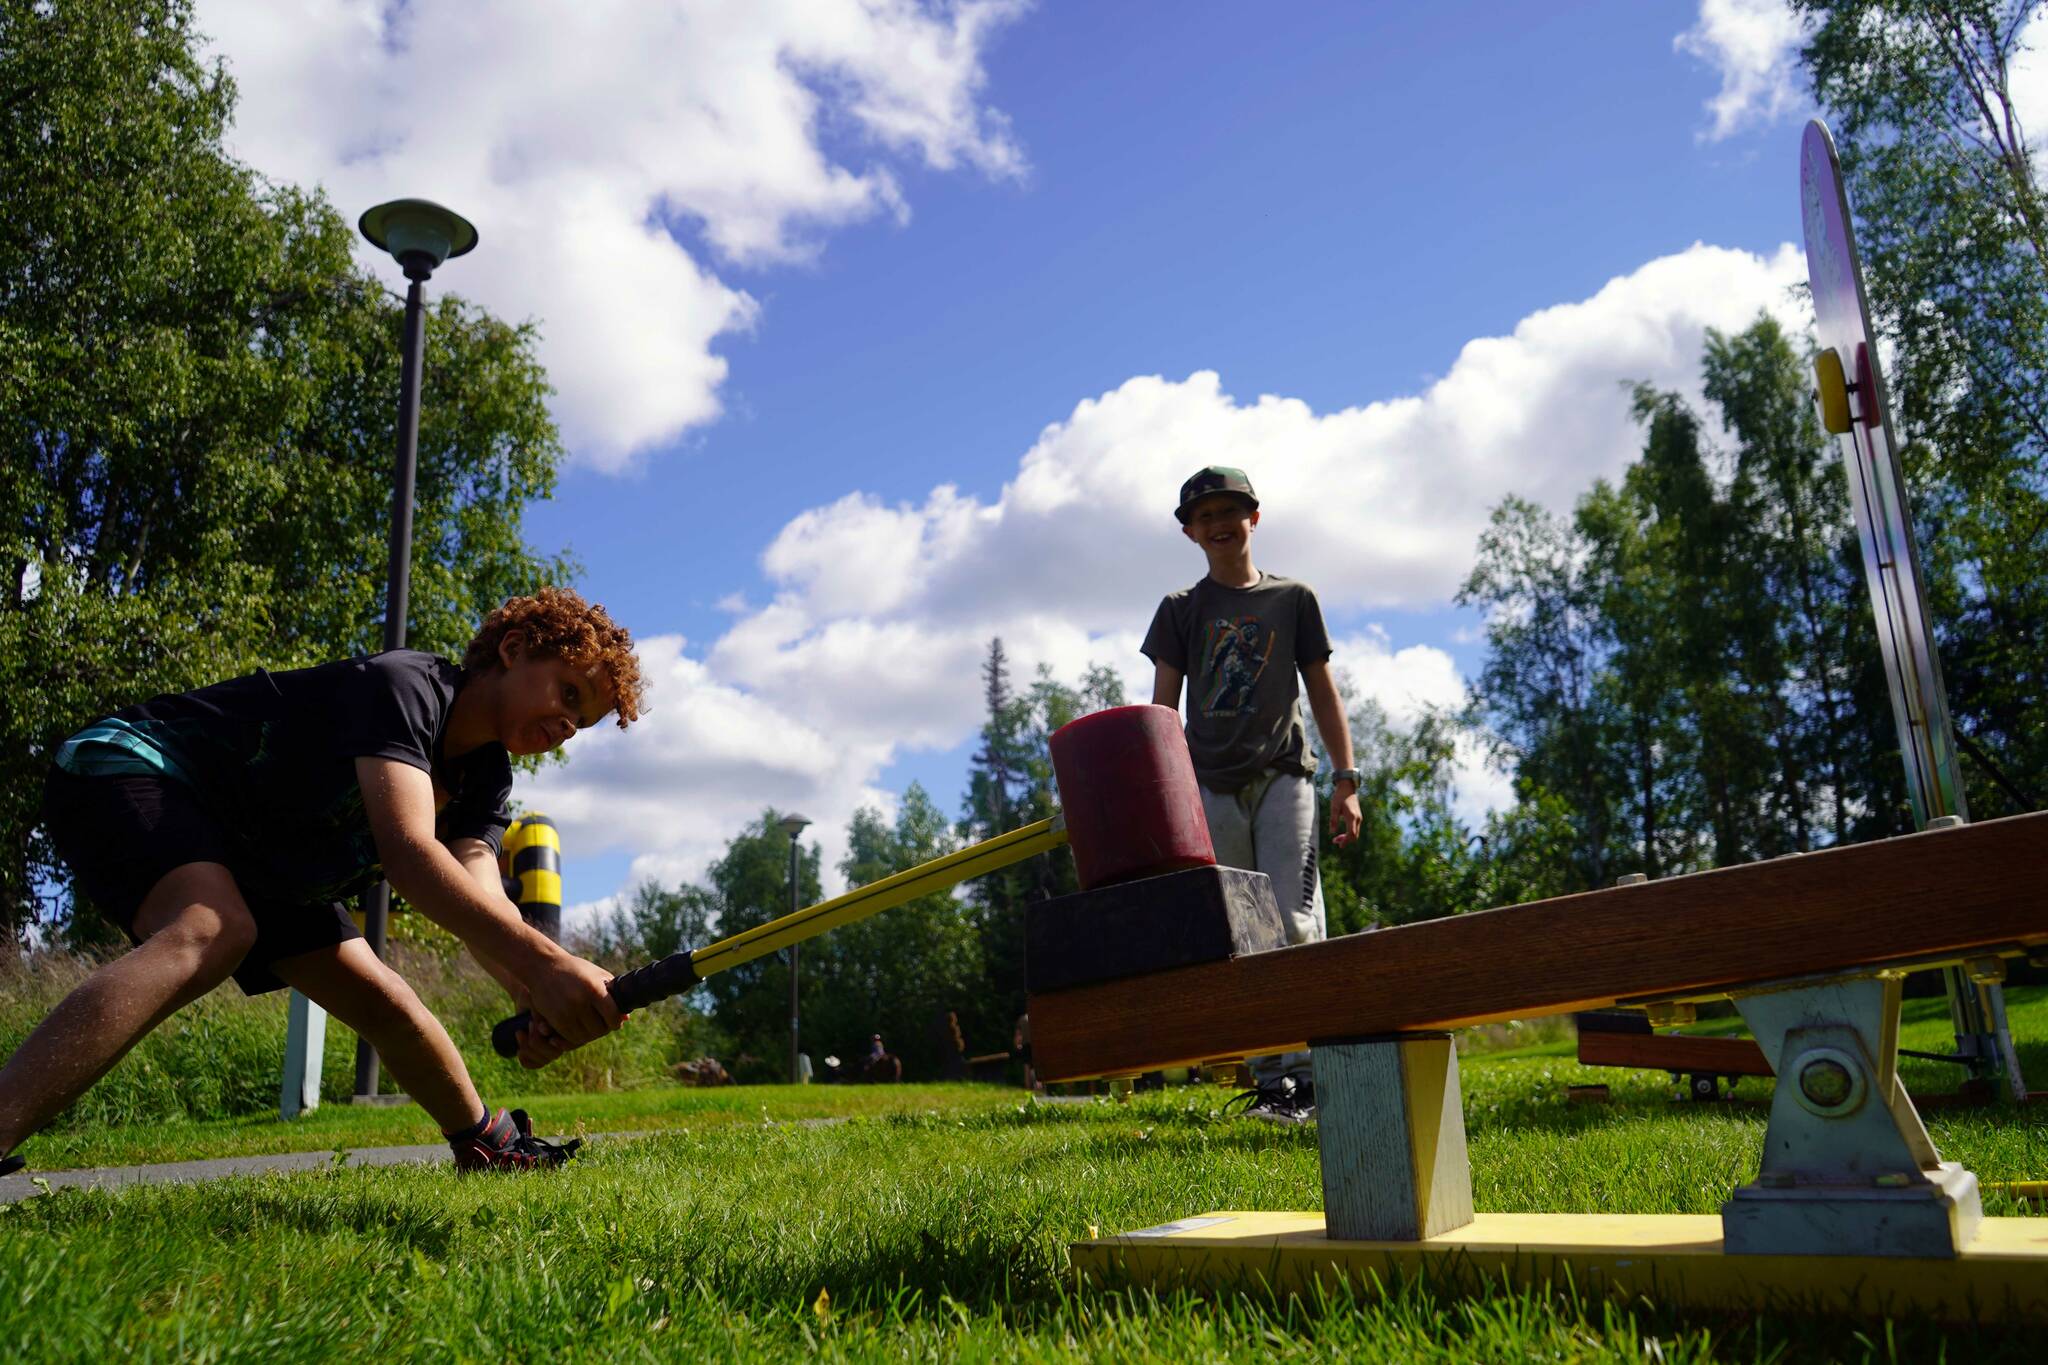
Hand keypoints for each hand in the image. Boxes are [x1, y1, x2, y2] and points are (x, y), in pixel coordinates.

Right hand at [515, 947, 624, 1067]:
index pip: (613, 1016)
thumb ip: (613, 995)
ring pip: (584, 1037)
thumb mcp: (597, 975)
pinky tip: (578, 1029)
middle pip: (599, 1030)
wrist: (543, 967)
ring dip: (589, 1035)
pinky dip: (575, 1038)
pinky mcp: (554, 1019)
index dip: (616, 1022)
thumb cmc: (574, 969)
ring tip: (590, 1027)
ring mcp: (566, 1012)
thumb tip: (626, 1018)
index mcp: (594, 989)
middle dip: (603, 1029)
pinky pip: (569, 1038)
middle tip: (601, 1025)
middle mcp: (580, 1002)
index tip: (614, 1021)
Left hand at [1330, 785, 1362, 847]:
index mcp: (1352, 817)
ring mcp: (1359, 818)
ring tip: (1336, 838)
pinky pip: (1355, 829)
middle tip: (1334, 841)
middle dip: (1346, 841)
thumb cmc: (1339, 797)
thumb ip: (1333, 820)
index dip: (1345, 841)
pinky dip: (1349, 833)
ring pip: (1356, 833)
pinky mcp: (1358, 817)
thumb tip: (1332, 832)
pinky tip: (1342, 833)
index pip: (1351, 833)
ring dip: (1347, 838)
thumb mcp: (1334, 808)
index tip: (1339, 845)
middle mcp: (1358, 819)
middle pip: (1355, 836)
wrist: (1347, 788)